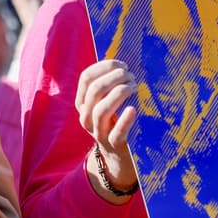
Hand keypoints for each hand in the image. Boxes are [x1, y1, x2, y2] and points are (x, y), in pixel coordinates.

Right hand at [76, 59, 138, 199]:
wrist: (117, 156)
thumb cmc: (115, 120)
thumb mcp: (107, 103)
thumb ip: (110, 85)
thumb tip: (125, 61)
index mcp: (83, 103)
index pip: (86, 78)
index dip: (104, 67)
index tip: (122, 64)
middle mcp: (86, 117)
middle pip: (94, 91)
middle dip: (114, 78)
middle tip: (131, 75)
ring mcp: (98, 132)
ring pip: (101, 110)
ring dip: (119, 93)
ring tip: (134, 86)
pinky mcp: (113, 145)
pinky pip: (116, 133)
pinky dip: (125, 120)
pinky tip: (133, 109)